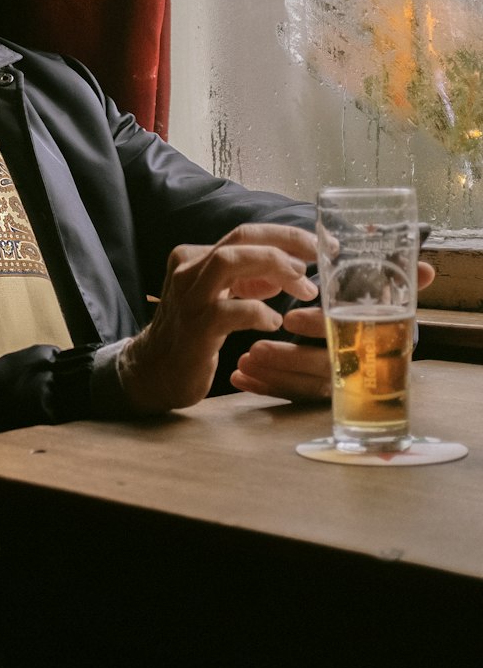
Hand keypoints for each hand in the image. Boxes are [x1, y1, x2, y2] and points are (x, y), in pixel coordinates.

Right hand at [118, 223, 319, 414]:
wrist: (153, 372)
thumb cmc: (191, 335)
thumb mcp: (220, 299)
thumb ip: (246, 282)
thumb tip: (283, 272)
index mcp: (194, 257)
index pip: (245, 233)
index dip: (286, 235)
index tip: (319, 244)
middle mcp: (188, 269)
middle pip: (240, 237)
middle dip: (286, 243)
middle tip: (319, 258)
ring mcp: (189, 296)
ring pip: (231, 261)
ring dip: (274, 268)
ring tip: (302, 288)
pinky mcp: (196, 327)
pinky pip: (235, 310)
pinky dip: (262, 312)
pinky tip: (274, 323)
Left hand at [229, 260, 436, 401]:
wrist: (377, 335)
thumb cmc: (374, 305)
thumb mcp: (385, 289)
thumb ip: (402, 279)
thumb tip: (428, 270)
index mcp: (368, 341)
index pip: (344, 338)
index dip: (317, 328)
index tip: (289, 318)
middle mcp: (352, 365)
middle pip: (320, 369)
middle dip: (287, 361)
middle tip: (255, 350)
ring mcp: (334, 382)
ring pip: (302, 386)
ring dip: (272, 377)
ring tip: (243, 362)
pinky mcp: (313, 391)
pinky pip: (289, 396)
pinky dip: (264, 388)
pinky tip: (239, 378)